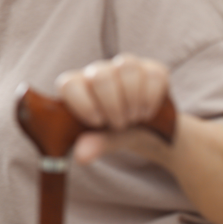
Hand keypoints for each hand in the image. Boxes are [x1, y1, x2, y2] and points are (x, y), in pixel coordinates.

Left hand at [57, 54, 172, 165]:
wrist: (149, 132)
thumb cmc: (115, 132)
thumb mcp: (105, 140)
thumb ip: (94, 143)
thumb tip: (82, 156)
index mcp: (77, 87)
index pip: (69, 84)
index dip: (84, 105)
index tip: (97, 123)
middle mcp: (97, 71)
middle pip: (100, 75)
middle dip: (113, 105)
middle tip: (119, 123)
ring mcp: (123, 67)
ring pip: (126, 67)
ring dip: (133, 98)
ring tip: (134, 117)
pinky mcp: (150, 68)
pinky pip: (153, 74)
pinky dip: (151, 97)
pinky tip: (148, 112)